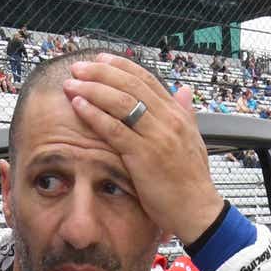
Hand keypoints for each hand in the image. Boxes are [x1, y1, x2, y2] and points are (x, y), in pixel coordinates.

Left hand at [62, 54, 225, 242]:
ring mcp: (156, 137)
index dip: (121, 66)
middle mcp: (168, 120)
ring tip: (72, 83)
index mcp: (177, 114)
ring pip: (121, 102)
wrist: (198, 210)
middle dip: (101, 73)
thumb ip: (184, 114)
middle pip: (131, 85)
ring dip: (92, 89)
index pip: (146, 79)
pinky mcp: (143, 156)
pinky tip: (78, 105)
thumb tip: (183, 90)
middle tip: (79, 67)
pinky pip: (114, 129)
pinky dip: (94, 114)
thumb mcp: (191, 140)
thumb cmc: (191, 181)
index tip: (101, 59)